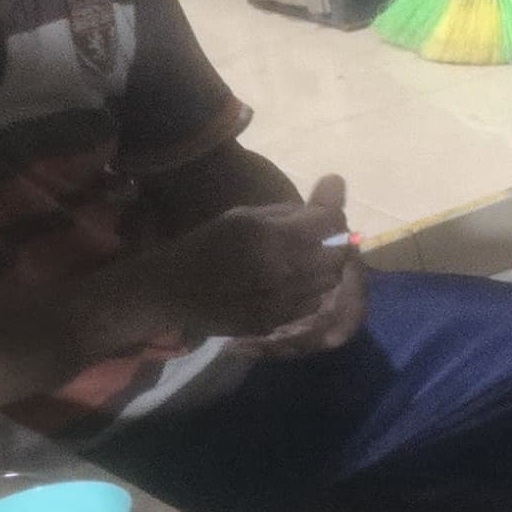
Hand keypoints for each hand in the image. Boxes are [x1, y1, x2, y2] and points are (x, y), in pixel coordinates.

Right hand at [161, 175, 359, 355]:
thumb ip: (291, 209)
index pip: (332, 222)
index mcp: (274, 237)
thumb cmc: (208, 244)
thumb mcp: (244, 215)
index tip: (323, 215)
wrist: (173, 290)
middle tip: (315, 240)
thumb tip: (333, 189)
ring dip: (323, 268)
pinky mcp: (277, 322)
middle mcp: (285, 271)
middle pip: (338, 254)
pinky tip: (288, 284)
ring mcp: (283, 301)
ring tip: (300, 261)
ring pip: (330, 280)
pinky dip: (309, 291)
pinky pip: (313, 303)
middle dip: (332, 243)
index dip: (332, 215)